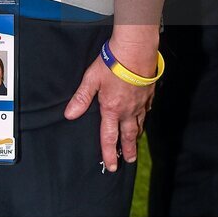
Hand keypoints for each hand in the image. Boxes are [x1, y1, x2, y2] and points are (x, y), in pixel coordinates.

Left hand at [64, 56, 155, 170]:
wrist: (135, 50)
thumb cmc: (113, 63)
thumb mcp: (92, 79)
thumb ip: (81, 98)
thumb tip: (69, 115)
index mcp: (112, 109)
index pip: (109, 137)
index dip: (109, 153)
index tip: (111, 166)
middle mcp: (127, 110)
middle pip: (128, 135)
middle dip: (128, 150)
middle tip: (130, 160)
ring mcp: (140, 102)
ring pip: (140, 124)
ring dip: (137, 136)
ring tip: (136, 143)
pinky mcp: (149, 93)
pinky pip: (147, 110)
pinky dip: (145, 116)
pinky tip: (144, 116)